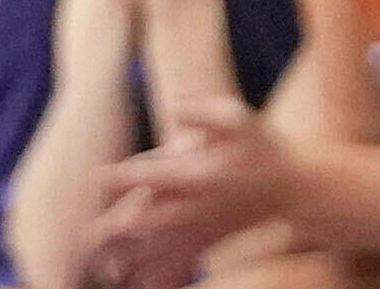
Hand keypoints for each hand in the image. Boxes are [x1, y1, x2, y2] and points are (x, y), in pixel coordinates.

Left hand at [90, 96, 299, 287]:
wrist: (294, 189)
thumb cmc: (262, 145)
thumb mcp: (238, 115)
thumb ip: (203, 111)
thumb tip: (174, 109)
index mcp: (198, 173)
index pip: (152, 174)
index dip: (123, 176)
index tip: (95, 176)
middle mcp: (197, 206)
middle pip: (148, 222)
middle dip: (116, 229)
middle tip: (85, 234)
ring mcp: (203, 229)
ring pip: (160, 252)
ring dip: (131, 262)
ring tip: (103, 271)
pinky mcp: (208, 244)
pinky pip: (181, 267)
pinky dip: (161, 279)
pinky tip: (138, 288)